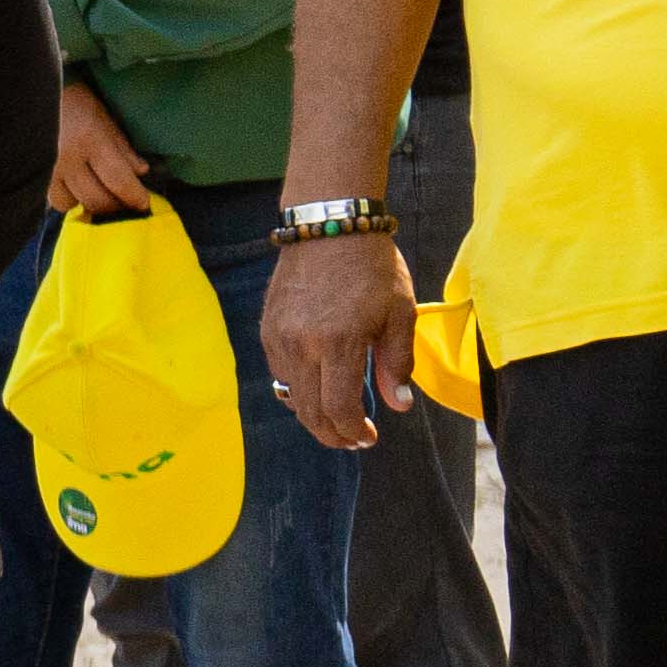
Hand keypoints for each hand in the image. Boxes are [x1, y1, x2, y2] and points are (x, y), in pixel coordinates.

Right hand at [46, 80, 155, 220]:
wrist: (31, 92)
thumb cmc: (73, 101)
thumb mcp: (104, 118)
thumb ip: (122, 147)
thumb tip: (140, 172)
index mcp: (90, 140)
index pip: (118, 180)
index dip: (134, 197)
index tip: (143, 204)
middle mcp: (67, 159)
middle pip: (95, 199)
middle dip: (114, 206)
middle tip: (124, 203)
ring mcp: (45, 169)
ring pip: (69, 204)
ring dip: (84, 202)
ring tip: (93, 191)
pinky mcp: (32, 174)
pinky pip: (50, 198)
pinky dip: (65, 197)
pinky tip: (72, 187)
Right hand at [260, 224, 422, 454]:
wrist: (328, 226)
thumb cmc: (373, 267)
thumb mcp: (399, 313)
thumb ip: (396, 362)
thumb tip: (398, 405)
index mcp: (338, 343)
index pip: (339, 409)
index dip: (354, 432)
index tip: (369, 437)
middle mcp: (301, 346)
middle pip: (310, 411)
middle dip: (332, 434)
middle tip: (353, 440)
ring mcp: (279, 339)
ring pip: (291, 395)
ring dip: (314, 415)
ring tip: (337, 419)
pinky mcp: (267, 330)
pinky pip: (280, 373)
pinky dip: (299, 389)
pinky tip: (318, 387)